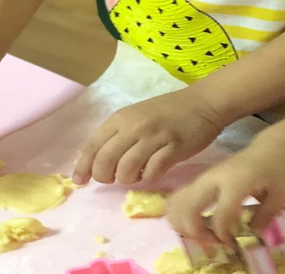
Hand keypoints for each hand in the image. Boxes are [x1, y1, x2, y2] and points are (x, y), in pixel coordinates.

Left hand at [72, 89, 223, 184]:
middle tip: (113, 178)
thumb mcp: (137, 116)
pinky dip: (149, 177)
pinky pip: (152, 172)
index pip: (92, 146)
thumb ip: (118, 134)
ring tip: (136, 174)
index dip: (83, 167)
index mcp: (122, 117)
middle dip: (104, 177)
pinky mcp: (174, 148)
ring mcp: (155, 137)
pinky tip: (154, 171)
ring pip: (126, 170)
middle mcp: (135, 126)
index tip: (80, 181)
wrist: (204, 103)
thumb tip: (97, 161)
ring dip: (128, 179)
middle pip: (105, 161)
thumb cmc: (169, 111)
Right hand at [167, 133, 284, 244]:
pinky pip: (180, 196)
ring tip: (204, 234)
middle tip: (214, 242)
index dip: (223, 236)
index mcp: (237, 181)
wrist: (275, 145)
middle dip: (196, 232)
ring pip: (178, 202)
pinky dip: (181, 214)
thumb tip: (251, 235)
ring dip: (184, 224)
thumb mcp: (284, 194)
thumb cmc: (282, 168)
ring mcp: (206, 176)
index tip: (233, 244)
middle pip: (188, 208)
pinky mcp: (203, 178)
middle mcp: (215, 177)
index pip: (220, 216)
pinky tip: (196, 224)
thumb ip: (266, 216)